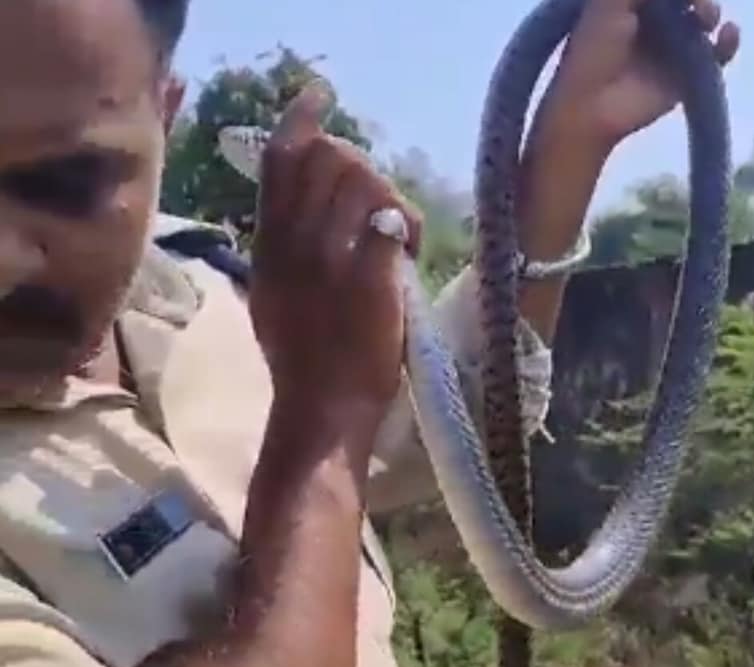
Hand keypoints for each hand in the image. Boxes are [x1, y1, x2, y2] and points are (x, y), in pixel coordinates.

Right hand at [249, 82, 421, 440]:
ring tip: (402, 245)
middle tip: (385, 214)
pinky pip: (393, 223)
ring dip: (395, 203)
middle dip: (367, 171)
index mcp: (270, 244)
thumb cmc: (305, 361)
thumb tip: (300, 211)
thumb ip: (284, 248)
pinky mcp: (371, 278)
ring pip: (368, 183)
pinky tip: (410, 257)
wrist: (321, 409)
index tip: (319, 97)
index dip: (301, 121)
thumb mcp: (274, 294)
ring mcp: (333, 259)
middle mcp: (296, 243)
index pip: (279, 161)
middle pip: (332, 159)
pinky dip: (408, 232)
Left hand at [535, 0, 739, 152]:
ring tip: (705, 19)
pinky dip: (728, 43)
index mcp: (635, 3)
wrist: (595, 104)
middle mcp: (657, 22)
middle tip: (695, 3)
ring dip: (710, 13)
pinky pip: (716, 55)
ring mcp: (674, 49)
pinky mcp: (689, 75)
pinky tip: (730, 34)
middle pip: (688, 0)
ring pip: (703, 23)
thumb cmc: (595, 48)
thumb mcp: (609, 3)